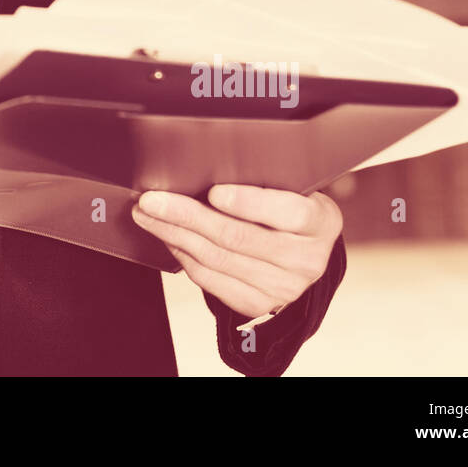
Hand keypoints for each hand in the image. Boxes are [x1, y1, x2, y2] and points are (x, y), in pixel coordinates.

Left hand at [132, 184, 342, 319]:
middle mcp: (305, 259)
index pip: (287, 211)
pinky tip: (168, 237)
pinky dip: (183, 256)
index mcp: (319, 222)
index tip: (213, 191)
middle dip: (187, 216)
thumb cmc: (289, 209)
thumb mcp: (292, 189)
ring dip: (174, 234)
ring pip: (217, 258)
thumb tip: (207, 164)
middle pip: (237, 237)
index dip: (248, 202)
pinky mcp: (258, 304)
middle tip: (152, 200)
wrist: (303, 254)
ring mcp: (282, 287)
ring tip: (147, 215)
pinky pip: (211, 280)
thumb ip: (263, 179)